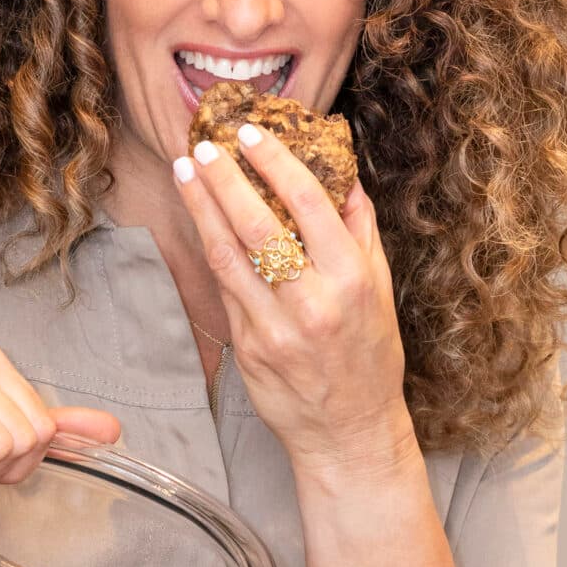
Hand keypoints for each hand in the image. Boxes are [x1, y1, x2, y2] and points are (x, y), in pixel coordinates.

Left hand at [174, 127, 410, 474]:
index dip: (275, 162)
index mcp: (351, 280)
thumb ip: (360, 230)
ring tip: (186, 172)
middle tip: (204, 145)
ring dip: (202, 209)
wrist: (349, 432)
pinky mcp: (248, 349)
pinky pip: (225, 289)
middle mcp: (313, 302)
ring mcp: (275, 328)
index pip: (309, 203)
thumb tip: (343, 171)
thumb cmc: (369, 356)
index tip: (251, 133)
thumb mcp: (380, 290)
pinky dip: (210, 249)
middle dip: (225, 179)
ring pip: (228, 256)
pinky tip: (198, 221)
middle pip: (258, 225)